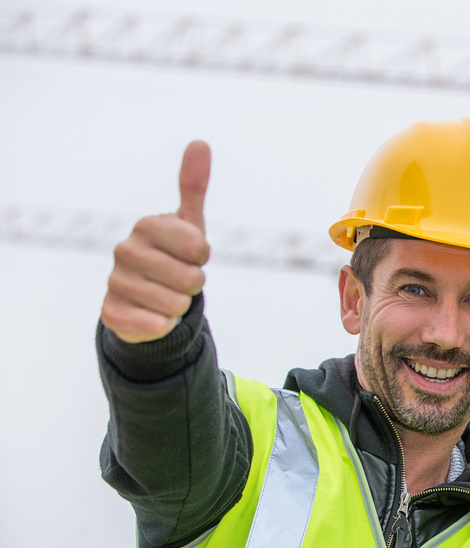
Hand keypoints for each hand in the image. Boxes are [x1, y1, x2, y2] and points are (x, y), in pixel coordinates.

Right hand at [100, 141, 211, 342]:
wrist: (145, 298)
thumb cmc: (174, 256)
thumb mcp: (189, 223)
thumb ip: (193, 185)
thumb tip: (200, 142)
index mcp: (147, 226)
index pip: (200, 248)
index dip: (202, 258)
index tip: (191, 255)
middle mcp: (125, 250)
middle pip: (192, 279)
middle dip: (194, 284)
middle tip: (180, 279)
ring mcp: (115, 282)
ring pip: (175, 305)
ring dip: (180, 306)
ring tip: (166, 295)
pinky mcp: (110, 313)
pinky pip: (155, 325)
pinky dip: (164, 326)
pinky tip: (154, 316)